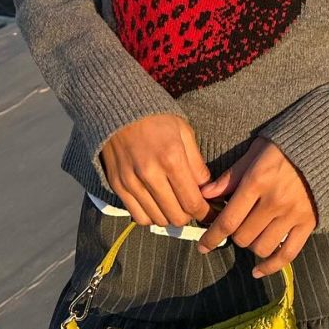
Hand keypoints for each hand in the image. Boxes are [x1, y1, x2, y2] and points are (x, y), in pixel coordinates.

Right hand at [100, 113, 213, 228]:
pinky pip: (138, 216)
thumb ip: (196, 163)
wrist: (119, 108)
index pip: (192, 202)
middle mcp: (150, 174)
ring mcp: (131, 182)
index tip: (210, 213)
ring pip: (158, 220)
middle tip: (192, 207)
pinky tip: (157, 205)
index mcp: (171, 158)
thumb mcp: (184, 132)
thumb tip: (206, 189)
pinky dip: (151, 216)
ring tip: (175, 205)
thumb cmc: (156, 118)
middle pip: (176, 216)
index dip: (205, 213)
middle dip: (189, 216)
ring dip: (170, 217)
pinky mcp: (118, 186)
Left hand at [195, 136, 317, 277]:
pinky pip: (288, 254)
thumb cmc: (284, 148)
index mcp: (257, 181)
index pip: (228, 219)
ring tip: (250, 235)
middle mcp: (274, 201)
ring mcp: (293, 214)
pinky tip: (258, 270)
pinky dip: (271, 266)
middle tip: (234, 227)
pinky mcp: (308, 223)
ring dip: (251, 246)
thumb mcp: (254, 153)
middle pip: (243, 237)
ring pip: (262, 247)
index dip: (211, 237)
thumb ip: (230, 176)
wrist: (325, 146)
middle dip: (233, 236)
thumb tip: (205, 194)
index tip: (202, 246)